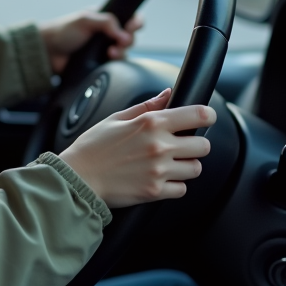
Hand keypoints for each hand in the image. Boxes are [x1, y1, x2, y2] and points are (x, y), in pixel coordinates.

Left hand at [39, 10, 143, 73]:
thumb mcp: (85, 20)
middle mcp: (107, 34)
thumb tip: (124, 34)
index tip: (133, 27)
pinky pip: (116, 66)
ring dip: (121, 52)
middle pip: (130, 37)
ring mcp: (104, 50)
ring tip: (110, 53)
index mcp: (105, 19)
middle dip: (128, 39)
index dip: (136, 22)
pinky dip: (115, 64)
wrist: (48, 53)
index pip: (129, 17)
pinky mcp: (101, 65)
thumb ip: (106, 22)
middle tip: (119, 42)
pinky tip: (107, 61)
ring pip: (125, 52)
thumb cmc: (63, 31)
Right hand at [58, 88, 215, 207]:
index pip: (198, 115)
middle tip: (182, 145)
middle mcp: (159, 146)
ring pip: (196, 168)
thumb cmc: (93, 147)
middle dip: (196, 144)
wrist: (77, 177)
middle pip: (204, 145)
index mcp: (151, 123)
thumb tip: (168, 94)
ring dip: (186, 166)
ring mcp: (158, 170)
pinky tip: (160, 178)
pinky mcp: (154, 191)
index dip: (208, 116)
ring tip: (169, 164)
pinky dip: (175, 185)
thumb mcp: (117, 118)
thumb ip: (148, 106)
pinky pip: (182, 189)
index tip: (206, 118)